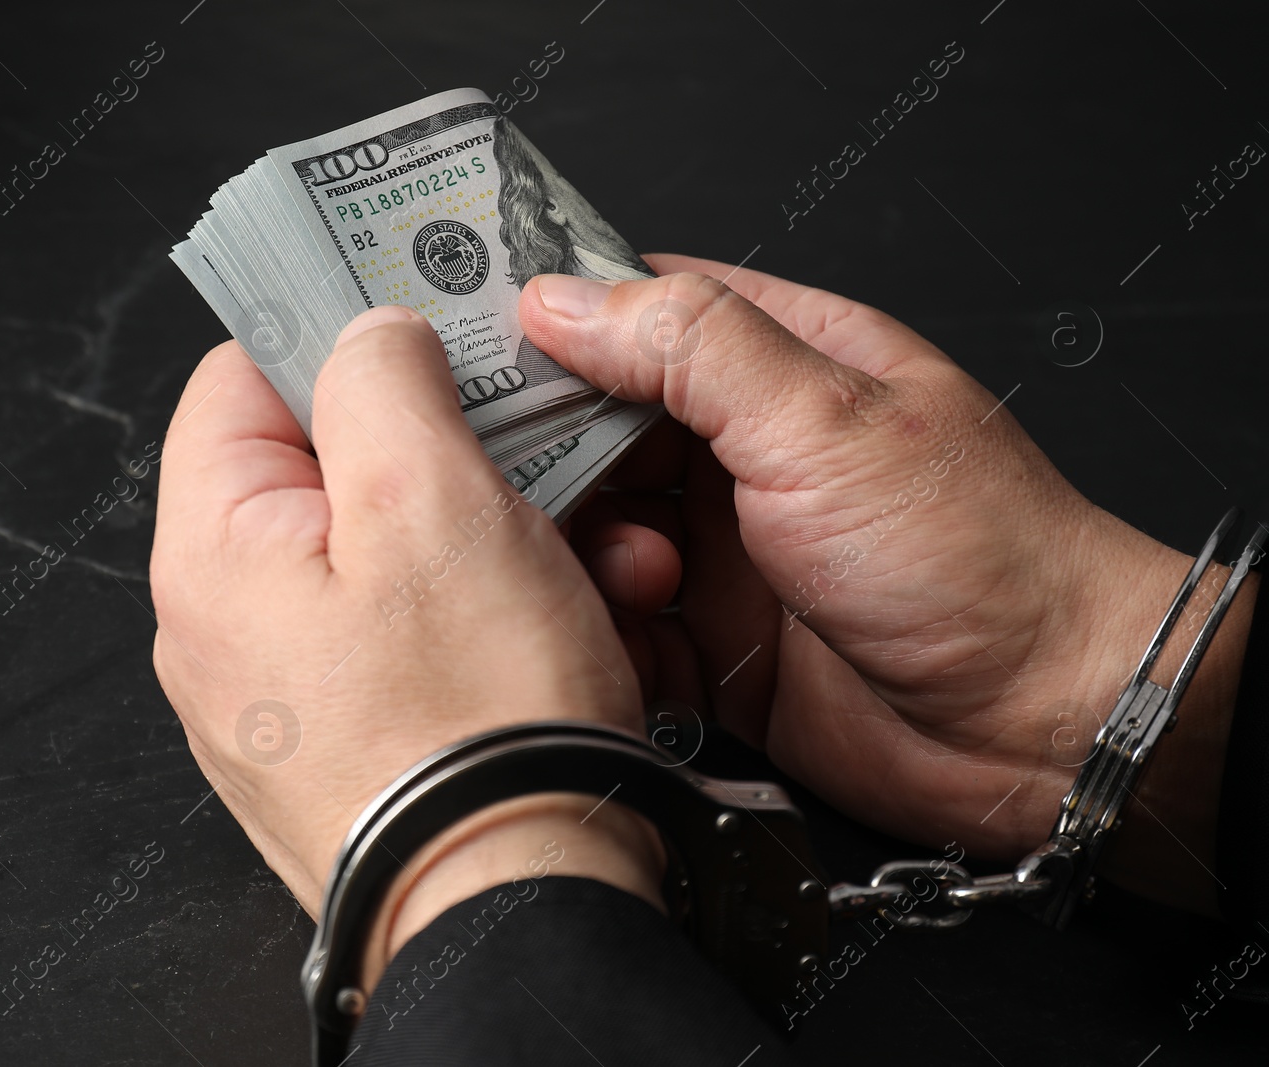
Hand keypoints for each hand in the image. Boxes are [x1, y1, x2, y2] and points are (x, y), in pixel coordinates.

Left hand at [149, 306, 662, 983]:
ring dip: (489, 531)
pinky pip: (408, 632)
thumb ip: (382, 381)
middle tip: (531, 446)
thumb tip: (366, 333)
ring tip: (583, 550)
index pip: (241, 378)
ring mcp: (284, 694)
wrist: (518, 906)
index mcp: (211, 553)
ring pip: (386, 553)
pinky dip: (483, 607)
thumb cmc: (475, 720)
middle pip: (326, 468)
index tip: (425, 323)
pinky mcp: (347, 739)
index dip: (338, 334)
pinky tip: (564, 615)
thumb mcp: (432, 499)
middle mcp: (223, 628)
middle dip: (446, 448)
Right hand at [520, 254, 1256, 912]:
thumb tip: (563, 299)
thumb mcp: (824, 417)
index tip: (481, 354)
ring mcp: (726, 551)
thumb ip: (688, 345)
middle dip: (558, 461)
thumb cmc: (980, 556)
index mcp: (779, 365)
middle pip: (595, 429)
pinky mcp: (716, 645)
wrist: (1043, 724)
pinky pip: (621, 631)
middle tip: (545, 489)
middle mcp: (744, 453)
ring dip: (593, 557)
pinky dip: (612, 638)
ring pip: (595, 534)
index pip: (636, 311)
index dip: (556, 326)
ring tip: (645, 582)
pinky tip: (643, 646)